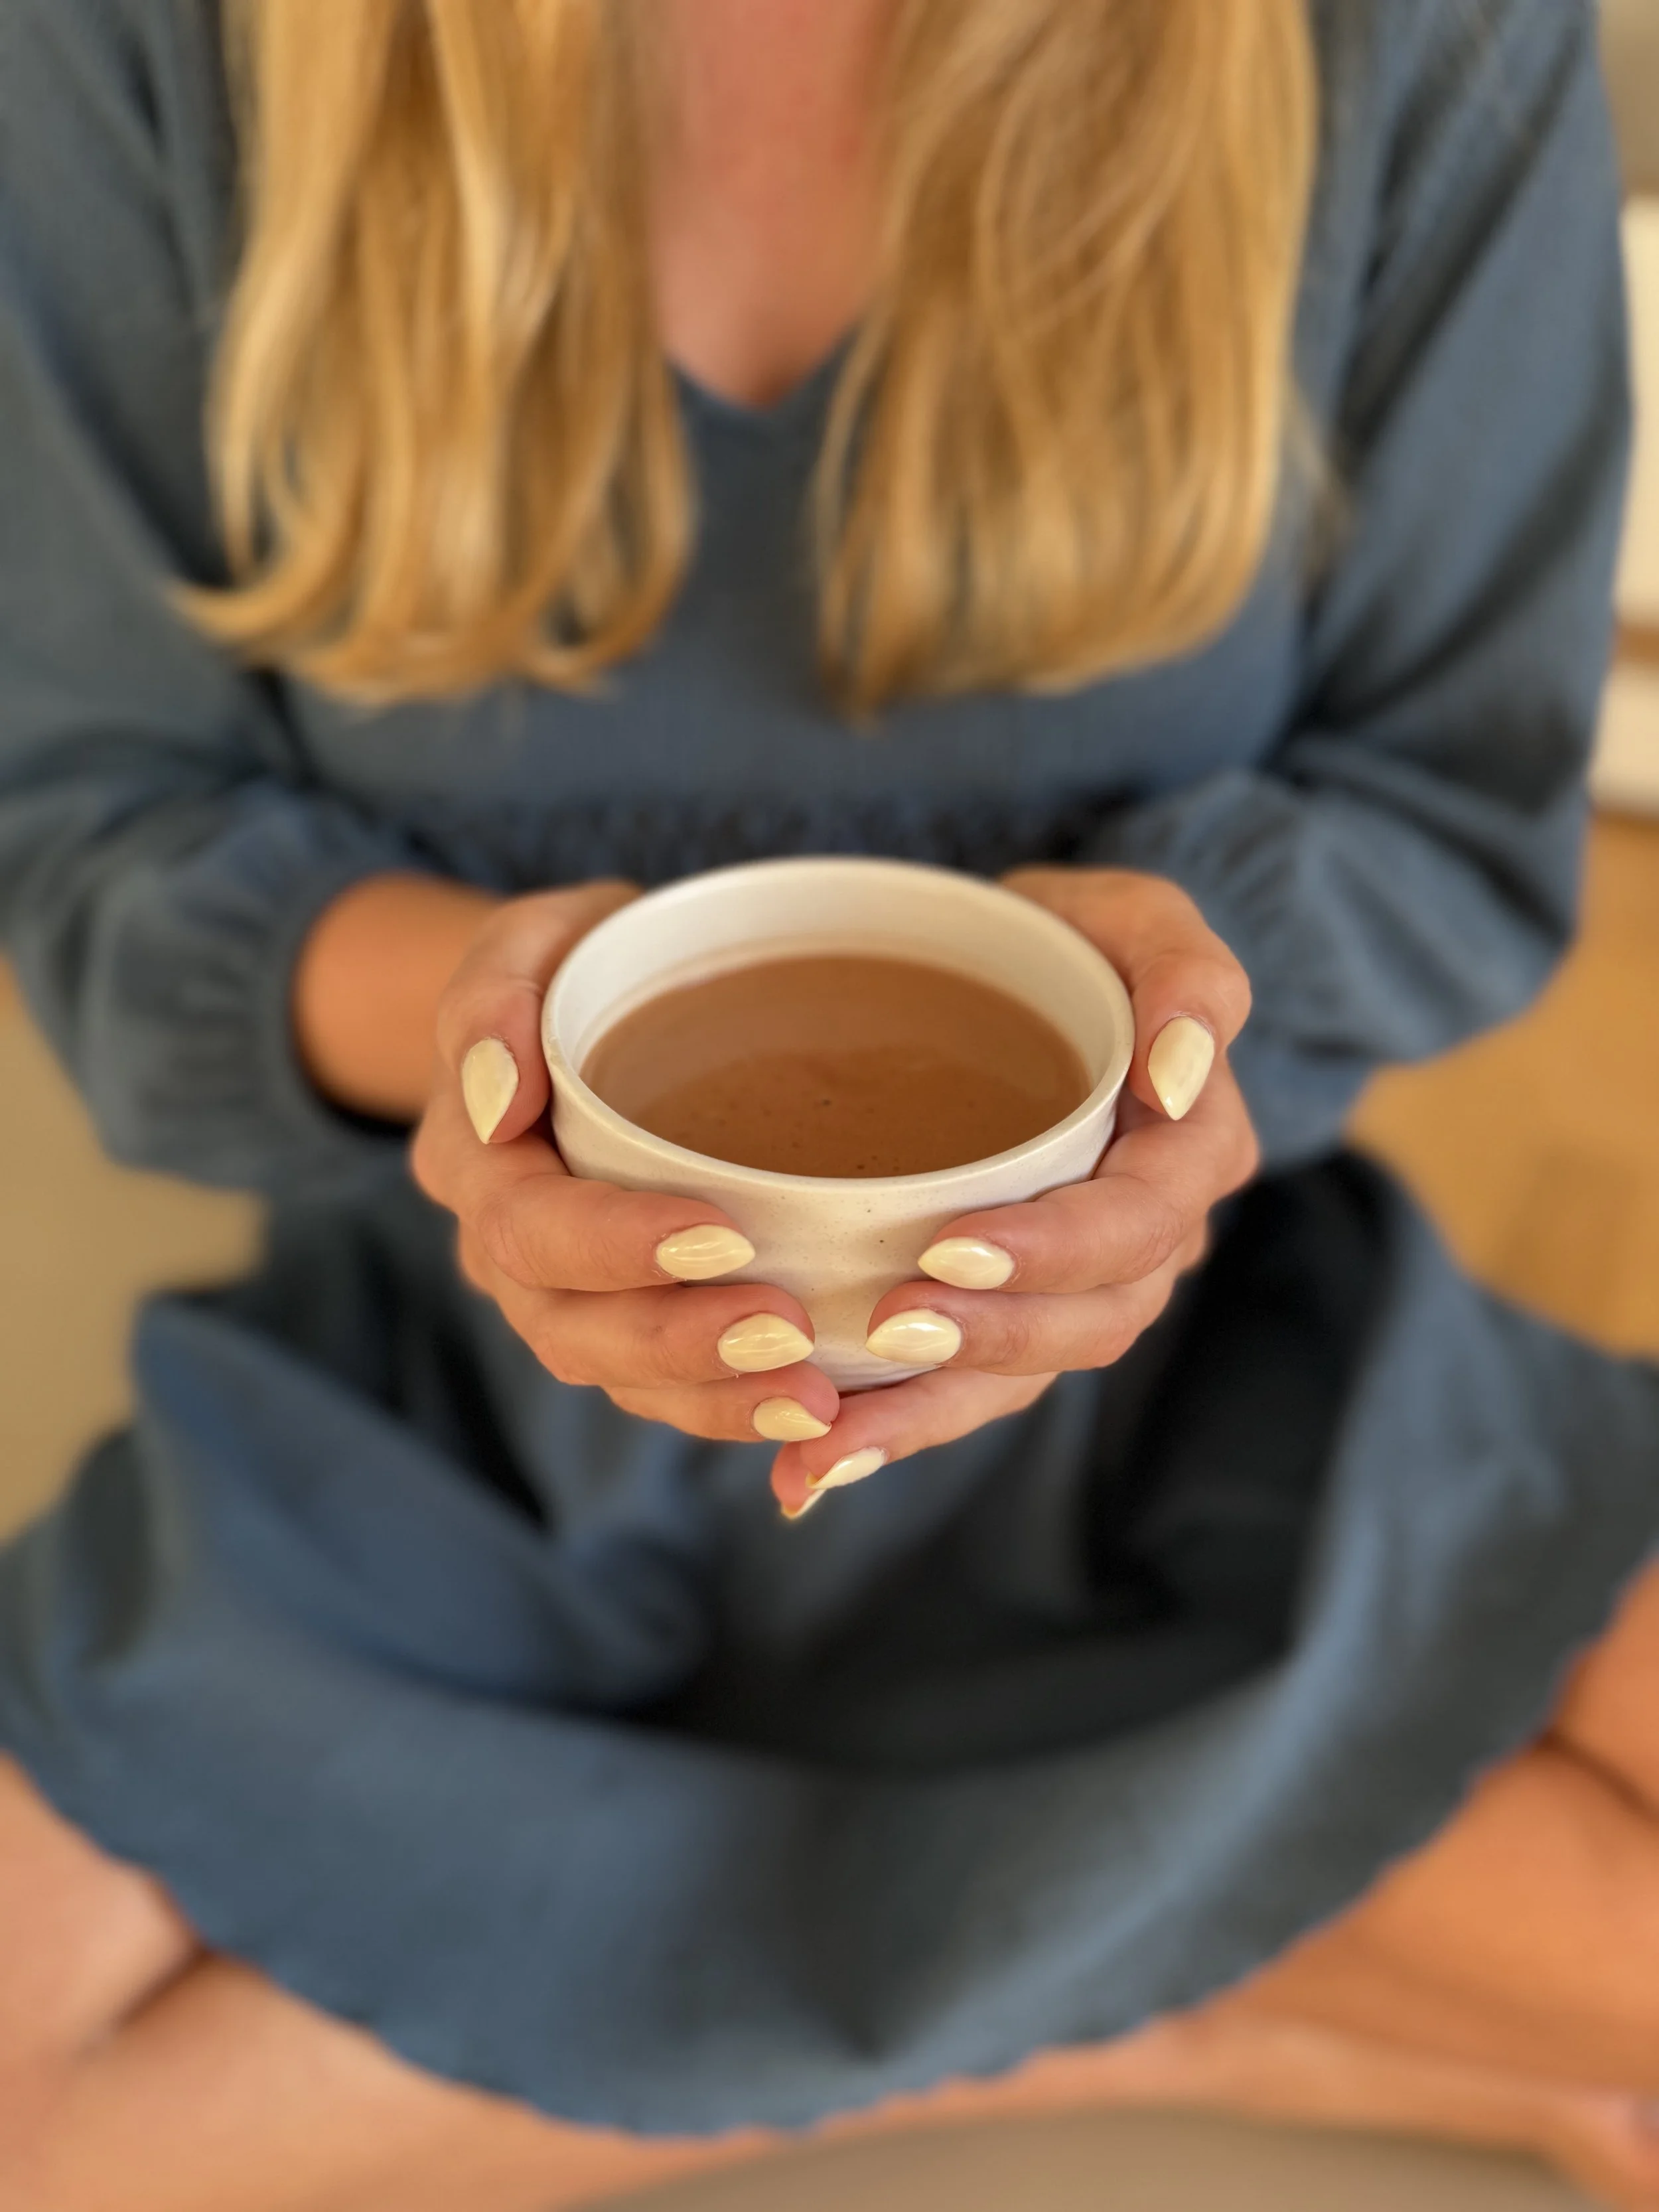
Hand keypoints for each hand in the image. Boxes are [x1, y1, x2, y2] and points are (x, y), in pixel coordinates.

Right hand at [410, 883, 842, 1444]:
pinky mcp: (623, 1324)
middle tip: (786, 1331)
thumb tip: (496, 1092)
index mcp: (474, 1157)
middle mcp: (506, 1248)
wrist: (586, 1010)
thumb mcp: (533, 938)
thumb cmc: (575, 965)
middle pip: (567, 1325)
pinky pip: (663, 1390)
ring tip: (815, 1394)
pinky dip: (732, 1407)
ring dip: (715, 1394)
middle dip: (677, 1339)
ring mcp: (561, 1298)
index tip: (721, 1234)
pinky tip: (819, 1409)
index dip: (614, 1243)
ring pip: (617, 1375)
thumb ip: (496, 993)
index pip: (527, 1225)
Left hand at [769, 867, 1257, 1516]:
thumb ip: (1185, 968)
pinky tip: (809, 1471)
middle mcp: (1149, 1237)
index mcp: (1190, 1146)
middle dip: (992, 1335)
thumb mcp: (1131, 915)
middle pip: (1094, 1318)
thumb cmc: (1062, 940)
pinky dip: (893, 1431)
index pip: (1141, 1218)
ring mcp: (1079, 1289)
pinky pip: (967, 1391)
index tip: (951, 1244)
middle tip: (889, 1326)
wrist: (997, 979)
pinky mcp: (1007, 1316)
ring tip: (830, 1438)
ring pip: (1027, 1375)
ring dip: (931, 1413)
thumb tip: (1179, 1074)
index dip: (1057, 1246)